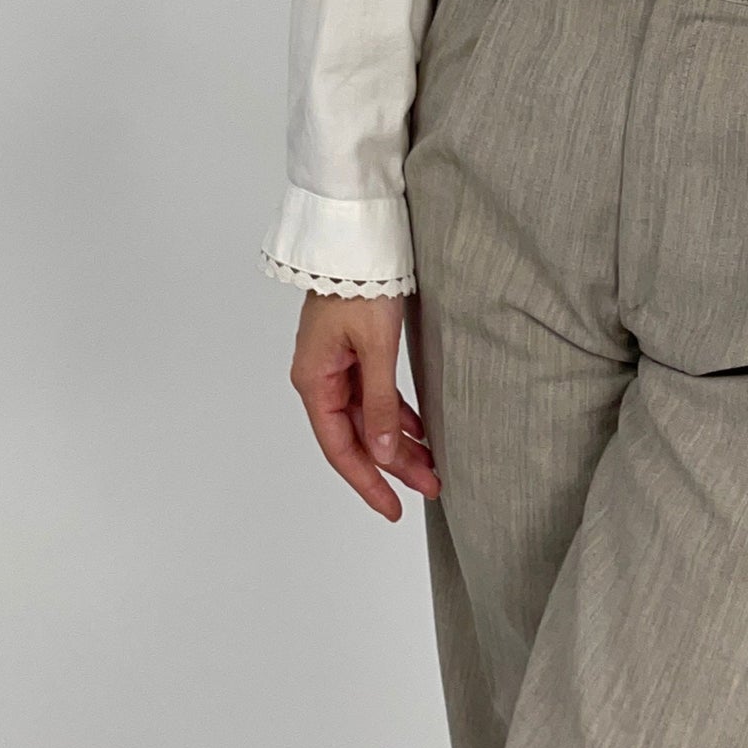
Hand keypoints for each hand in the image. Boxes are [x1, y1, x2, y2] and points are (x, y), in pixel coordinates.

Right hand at [289, 290, 441, 519]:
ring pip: (368, 417)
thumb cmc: (360, 285)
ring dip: (399, 441)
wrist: (356, 238)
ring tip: (432, 464)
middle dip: (394, 465)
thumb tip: (385, 453)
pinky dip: (396, 413)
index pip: (341, 448)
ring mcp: (336, 366)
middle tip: (432, 486)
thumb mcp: (375, 348)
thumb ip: (380, 402)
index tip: (394, 508)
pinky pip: (373, 395)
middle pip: (357, 436)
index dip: (368, 482)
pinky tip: (418, 429)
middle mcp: (320, 379)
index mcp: (314, 381)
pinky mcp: (353, 352)